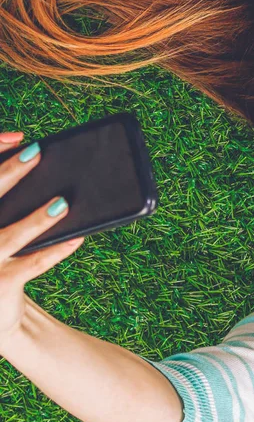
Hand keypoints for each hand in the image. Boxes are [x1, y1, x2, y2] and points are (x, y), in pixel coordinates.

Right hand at [0, 132, 83, 348]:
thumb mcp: (0, 234)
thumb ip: (11, 210)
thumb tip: (52, 188)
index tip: (16, 138)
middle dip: (10, 173)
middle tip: (36, 152)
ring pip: (9, 236)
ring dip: (37, 219)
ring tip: (62, 203)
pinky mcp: (1, 284)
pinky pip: (34, 264)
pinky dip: (57, 250)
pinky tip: (77, 237)